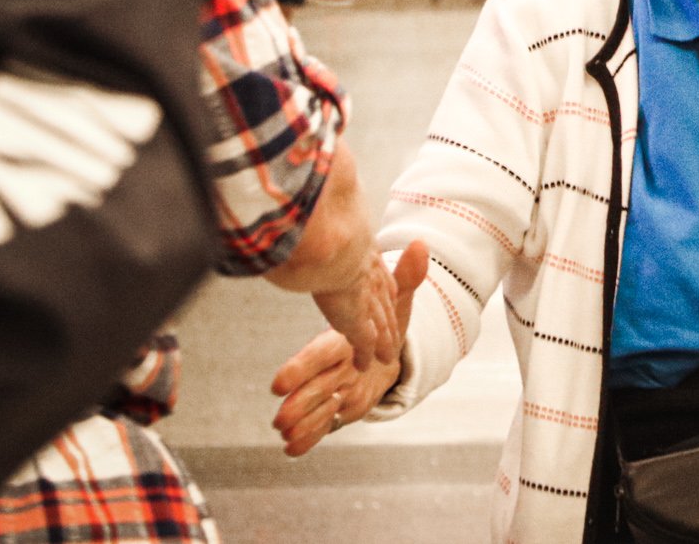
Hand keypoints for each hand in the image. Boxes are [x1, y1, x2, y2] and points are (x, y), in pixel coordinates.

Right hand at [271, 243, 425, 455]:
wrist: (392, 348)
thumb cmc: (387, 322)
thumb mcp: (398, 303)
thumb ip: (405, 278)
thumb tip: (420, 247)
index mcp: (339, 342)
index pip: (317, 355)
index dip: (299, 369)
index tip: (277, 384)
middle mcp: (332, 368)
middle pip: (313, 386)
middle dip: (298, 403)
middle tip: (280, 420)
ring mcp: (334, 390)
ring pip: (316, 408)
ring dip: (302, 422)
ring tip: (285, 437)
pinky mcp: (340, 407)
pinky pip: (324, 424)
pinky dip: (310, 438)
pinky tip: (292, 450)